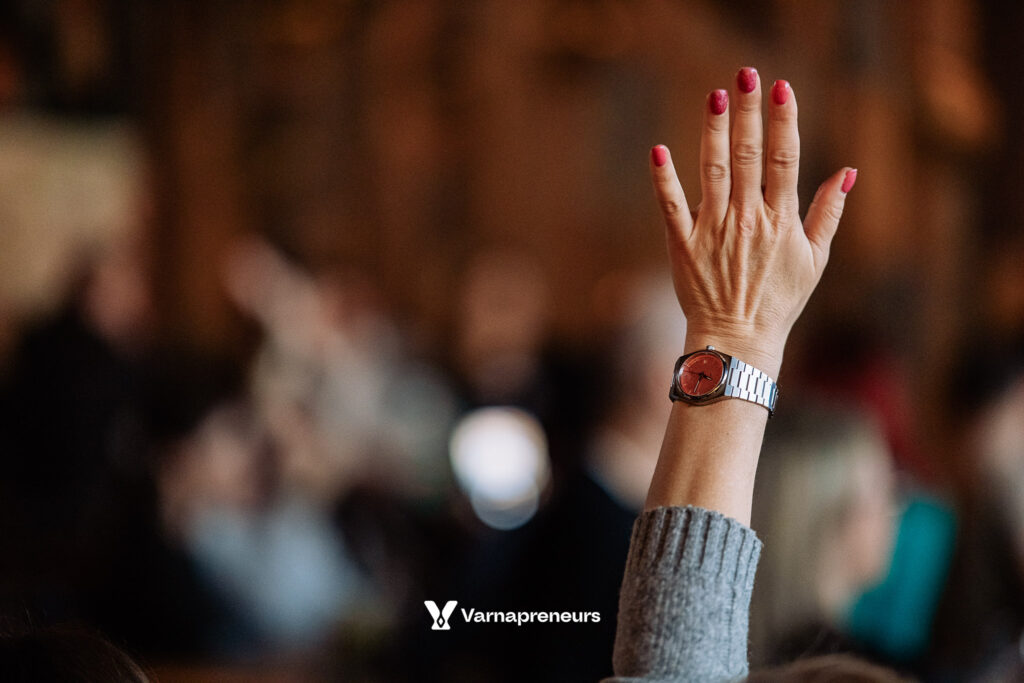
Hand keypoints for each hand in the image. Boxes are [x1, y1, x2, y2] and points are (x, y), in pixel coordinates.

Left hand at [650, 67, 855, 376]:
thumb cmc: (779, 300)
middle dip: (747, 112)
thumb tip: (848, 171)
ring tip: (715, 95)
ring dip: (713, 131)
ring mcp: (713, 231)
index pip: (784, 159)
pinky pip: (672, 206)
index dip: (784, 121)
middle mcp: (748, 219)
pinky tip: (659, 150)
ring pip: (712, 172)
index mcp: (781, 220)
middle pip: (747, 155)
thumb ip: (829, 212)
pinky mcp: (683, 245)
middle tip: (746, 74)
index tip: (781, 87)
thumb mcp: (815, 259)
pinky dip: (664, 179)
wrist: (738, 340)